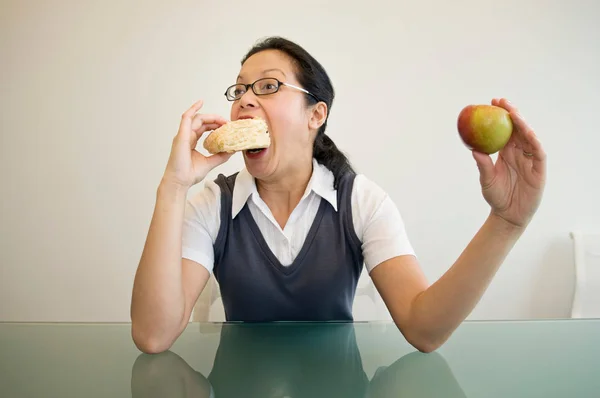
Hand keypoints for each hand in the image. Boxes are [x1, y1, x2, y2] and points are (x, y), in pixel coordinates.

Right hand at [162, 100, 232, 188]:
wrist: (180, 181)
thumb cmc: (189, 174)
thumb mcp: (210, 162)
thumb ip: (220, 155)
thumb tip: (232, 150)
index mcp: (191, 141)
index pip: (204, 128)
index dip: (216, 125)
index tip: (227, 127)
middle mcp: (186, 136)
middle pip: (202, 122)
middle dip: (216, 120)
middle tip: (228, 123)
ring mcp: (183, 135)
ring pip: (197, 119)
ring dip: (211, 117)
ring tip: (222, 120)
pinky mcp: (181, 135)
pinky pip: (186, 118)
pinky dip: (193, 109)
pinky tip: (200, 102)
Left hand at [473, 98, 546, 227]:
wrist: (508, 214)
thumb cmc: (496, 196)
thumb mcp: (486, 179)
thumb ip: (483, 165)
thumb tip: (473, 149)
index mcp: (505, 152)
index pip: (504, 130)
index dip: (500, 116)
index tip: (491, 103)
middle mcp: (519, 153)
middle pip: (517, 129)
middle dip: (511, 113)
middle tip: (501, 101)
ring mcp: (530, 160)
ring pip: (528, 137)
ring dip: (522, 124)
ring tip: (513, 113)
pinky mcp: (539, 169)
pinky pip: (538, 152)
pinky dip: (534, 141)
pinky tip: (528, 133)